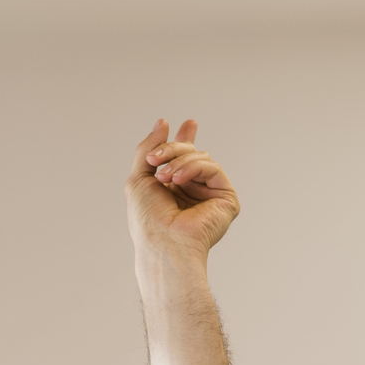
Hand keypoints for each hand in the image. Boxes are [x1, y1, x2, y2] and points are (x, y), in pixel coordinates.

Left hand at [127, 119, 238, 263]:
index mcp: (174, 188)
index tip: (188, 123)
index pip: (183, 158)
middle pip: (190, 152)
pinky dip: (194, 168)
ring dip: (179, 161)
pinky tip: (178, 180)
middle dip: (172, 149)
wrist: (161, 242)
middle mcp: (194, 191)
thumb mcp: (138, 178)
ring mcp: (210, 195)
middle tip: (156, 159)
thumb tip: (163, 122)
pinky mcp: (226, 199)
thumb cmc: (147, 219)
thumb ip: (148, 148)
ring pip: (201, 157)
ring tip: (164, 177)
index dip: (184, 140)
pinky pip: (213, 168)